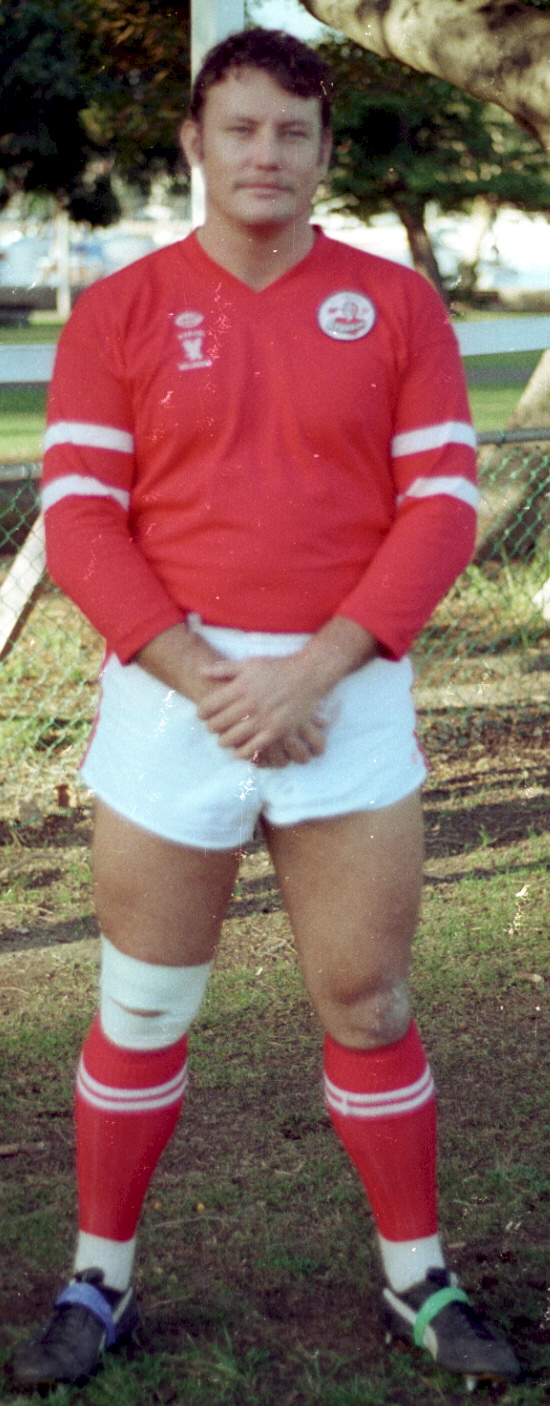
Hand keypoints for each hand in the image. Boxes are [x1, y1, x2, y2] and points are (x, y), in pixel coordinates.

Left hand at [197, 654, 328, 760]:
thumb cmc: (277, 668)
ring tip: (222, 740)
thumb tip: (200, 671)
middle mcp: (249, 704)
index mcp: (240, 687)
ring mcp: (263, 719)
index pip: (210, 705)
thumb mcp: (249, 663)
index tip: (201, 715)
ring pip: (233, 737)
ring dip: (224, 741)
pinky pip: (253, 747)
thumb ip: (223, 669)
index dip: (201, 712)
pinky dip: (242, 752)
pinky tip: (238, 752)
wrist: (307, 675)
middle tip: (211, 728)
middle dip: (211, 728)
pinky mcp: (276, 730)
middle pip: (219, 723)